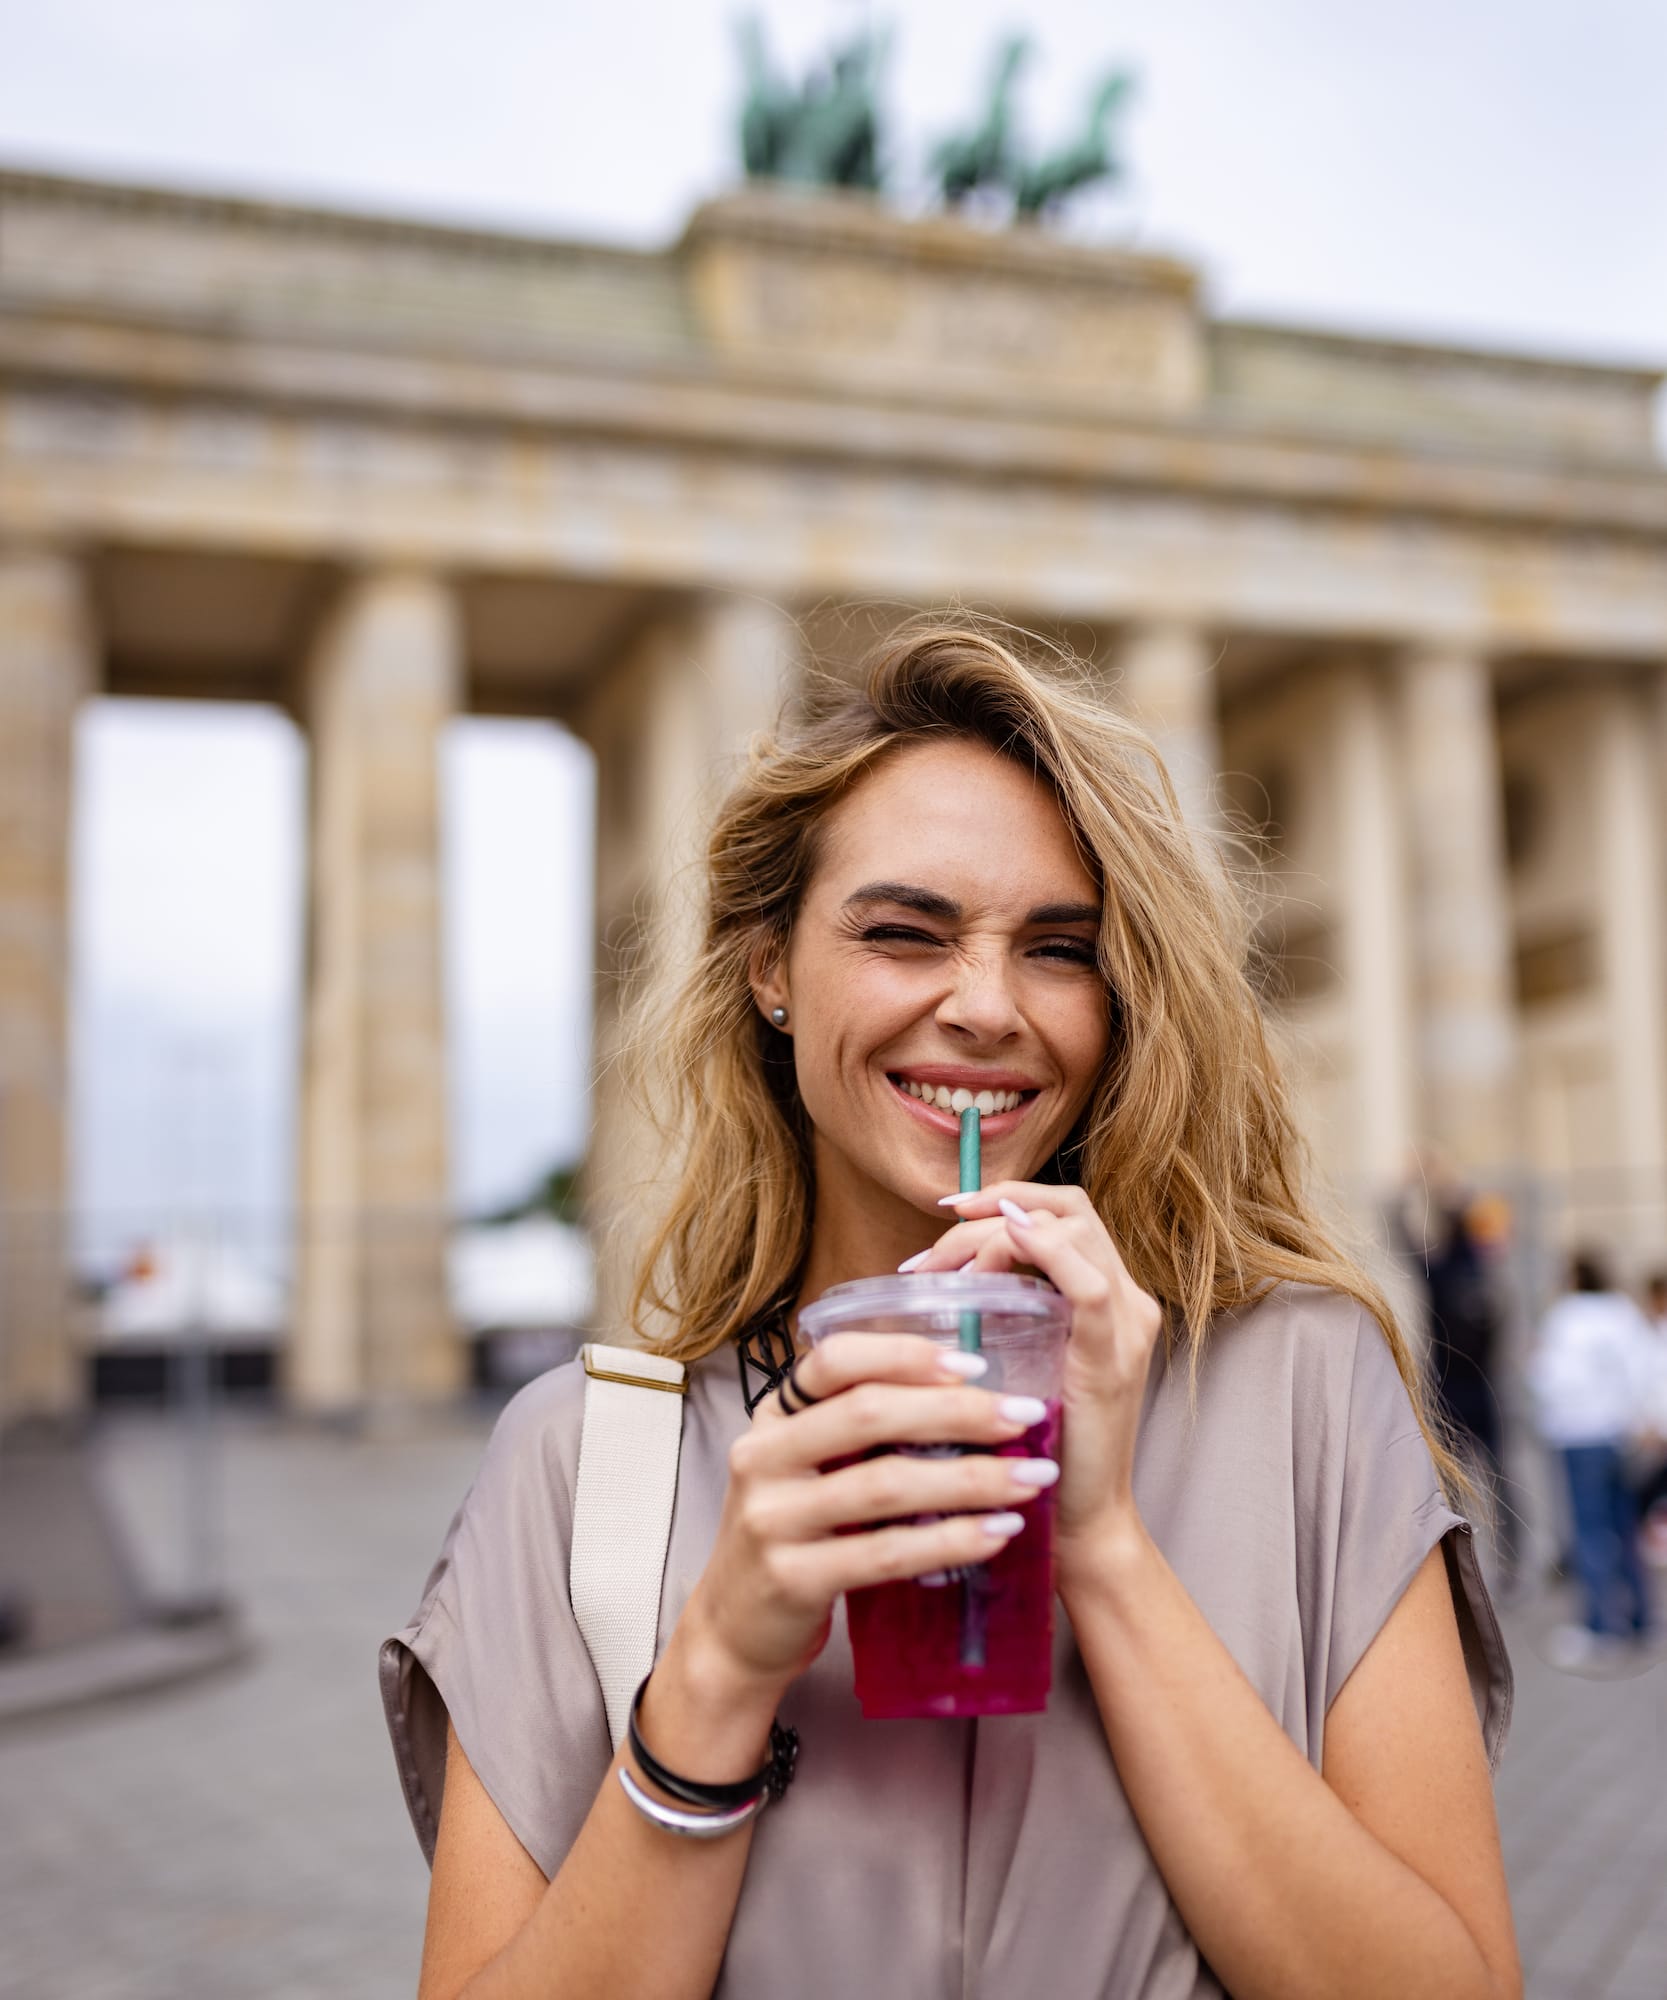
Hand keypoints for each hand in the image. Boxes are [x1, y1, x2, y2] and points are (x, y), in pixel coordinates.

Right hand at [679, 1332, 1060, 1700]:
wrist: (737, 1629)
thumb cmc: (795, 1534)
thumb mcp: (808, 1467)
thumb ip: (860, 1429)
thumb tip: (970, 1393)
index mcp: (773, 1415)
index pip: (834, 1360)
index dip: (906, 1354)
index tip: (975, 1366)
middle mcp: (762, 1456)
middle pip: (868, 1413)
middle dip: (958, 1412)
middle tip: (1025, 1417)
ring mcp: (771, 1518)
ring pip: (885, 1484)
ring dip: (970, 1478)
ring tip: (1030, 1479)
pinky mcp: (791, 1578)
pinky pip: (886, 1553)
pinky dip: (950, 1541)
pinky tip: (996, 1533)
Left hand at [914, 1183, 1163, 1578]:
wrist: (1076, 1519)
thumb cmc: (1037, 1444)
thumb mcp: (1020, 1362)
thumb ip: (1000, 1314)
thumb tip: (935, 1276)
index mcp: (1107, 1296)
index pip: (1064, 1213)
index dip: (1006, 1198)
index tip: (944, 1212)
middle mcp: (1129, 1300)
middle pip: (1067, 1210)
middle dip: (990, 1212)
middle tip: (929, 1254)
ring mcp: (1127, 1326)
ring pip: (1074, 1232)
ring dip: (997, 1234)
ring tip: (943, 1273)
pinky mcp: (1112, 1359)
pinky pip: (1088, 1286)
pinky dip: (1047, 1253)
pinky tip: (1005, 1244)